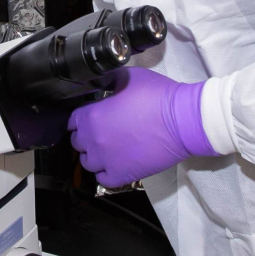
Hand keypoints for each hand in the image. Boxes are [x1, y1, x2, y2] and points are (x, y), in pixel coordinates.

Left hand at [68, 67, 213, 186]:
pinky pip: (102, 179)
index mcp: (91, 116)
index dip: (80, 119)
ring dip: (93, 155)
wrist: (182, 120)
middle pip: (77, 142)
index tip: (88, 118)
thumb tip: (99, 82)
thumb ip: (107, 81)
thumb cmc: (157, 96)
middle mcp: (93, 140)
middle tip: (100, 131)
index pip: (72, 121)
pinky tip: (113, 164)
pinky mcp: (122, 174)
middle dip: (85, 136)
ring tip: (106, 149)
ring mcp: (106, 160)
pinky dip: (105, 172)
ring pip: (87, 162)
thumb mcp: (127, 76)